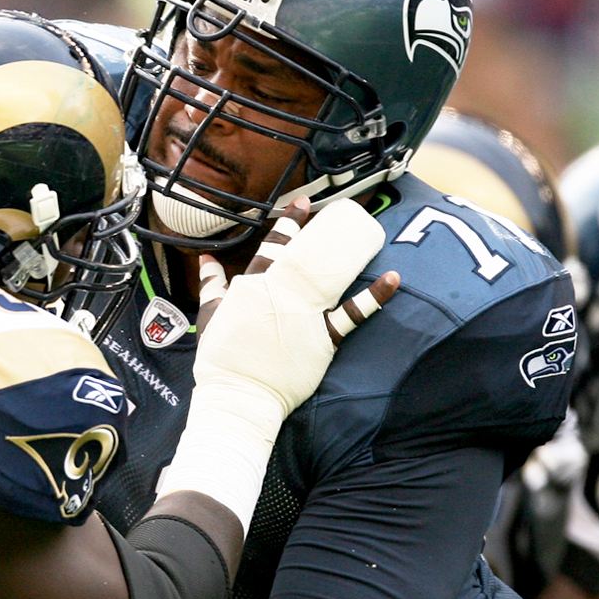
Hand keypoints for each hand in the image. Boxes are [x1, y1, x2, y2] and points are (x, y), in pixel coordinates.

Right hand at [192, 197, 396, 422]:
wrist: (238, 395)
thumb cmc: (222, 360)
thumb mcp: (210, 315)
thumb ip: (211, 284)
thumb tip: (205, 259)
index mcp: (252, 286)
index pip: (273, 246)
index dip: (289, 222)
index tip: (303, 203)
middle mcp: (280, 295)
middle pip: (304, 255)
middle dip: (320, 230)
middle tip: (338, 212)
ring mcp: (304, 315)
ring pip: (331, 278)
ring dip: (351, 256)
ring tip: (371, 237)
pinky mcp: (322, 338)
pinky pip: (353, 315)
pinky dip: (374, 298)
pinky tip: (393, 280)